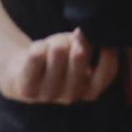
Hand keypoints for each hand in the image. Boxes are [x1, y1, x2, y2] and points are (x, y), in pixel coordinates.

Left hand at [0, 30, 119, 104]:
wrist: (23, 75)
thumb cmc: (59, 61)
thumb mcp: (77, 53)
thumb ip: (86, 45)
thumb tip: (83, 34)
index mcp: (90, 92)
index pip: (108, 71)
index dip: (108, 51)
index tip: (101, 36)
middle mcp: (72, 97)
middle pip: (79, 54)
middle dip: (76, 38)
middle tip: (73, 37)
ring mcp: (49, 96)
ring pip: (57, 51)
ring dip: (56, 40)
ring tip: (53, 45)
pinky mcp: (28, 91)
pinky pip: (36, 55)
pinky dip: (39, 46)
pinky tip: (38, 51)